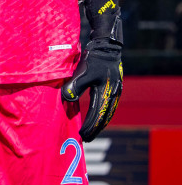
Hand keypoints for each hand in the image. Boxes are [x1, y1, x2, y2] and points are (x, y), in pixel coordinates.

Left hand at [62, 0, 122, 141]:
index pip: (98, 115)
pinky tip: (96, 117)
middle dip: (96, 129)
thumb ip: (75, 86)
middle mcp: (113, 94)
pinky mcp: (113, 87)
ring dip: (100, 123)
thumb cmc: (93, 58)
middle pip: (105, 117)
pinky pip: (108, 106)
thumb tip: (68, 99)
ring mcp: (115, 91)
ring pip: (108, 112)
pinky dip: (102, 114)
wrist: (107, 46)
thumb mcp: (82, 71)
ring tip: (91, 132)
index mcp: (106, 92)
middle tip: (86, 139)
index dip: (90, 127)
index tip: (82, 136)